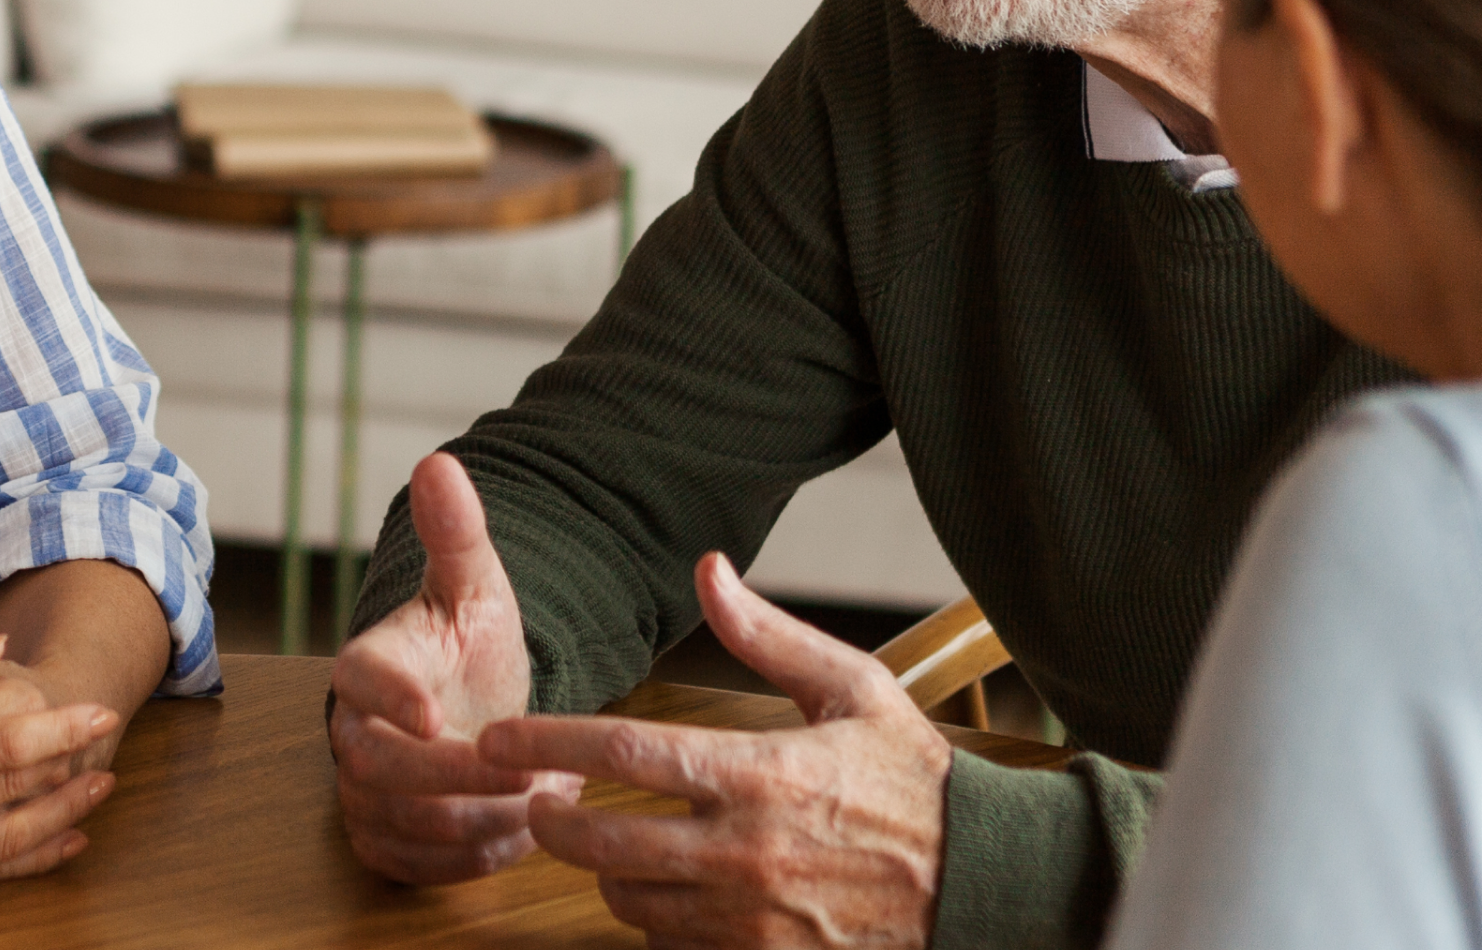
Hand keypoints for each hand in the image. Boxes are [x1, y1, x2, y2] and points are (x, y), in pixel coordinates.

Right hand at [0, 628, 119, 885]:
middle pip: (12, 794)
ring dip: (59, 818)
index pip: (0, 745)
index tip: (98, 711)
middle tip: (110, 741)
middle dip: (69, 769)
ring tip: (98, 791)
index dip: (59, 730)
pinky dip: (23, 859)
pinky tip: (56, 843)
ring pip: (3, 842)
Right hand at [329, 452, 574, 884]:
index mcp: (366, 663)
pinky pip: (413, 866)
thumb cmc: (470, 643)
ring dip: (479, 820)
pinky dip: (470, 860)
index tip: (437, 716)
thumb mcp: (476, 584)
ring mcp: (361, 790)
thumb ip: (457, 532)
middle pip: (377, 768)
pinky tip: (519, 833)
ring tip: (544, 797)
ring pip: (401, 823)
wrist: (475, 703)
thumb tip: (439, 462)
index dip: (390, 700)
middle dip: (459, 778)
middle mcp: (351, 731)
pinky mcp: (382, 839)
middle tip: (534, 773)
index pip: (356, 680)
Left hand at [477, 553, 952, 949]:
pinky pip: (678, 948)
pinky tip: (666, 893)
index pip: (627, 751)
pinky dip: (657, 923)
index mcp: (763, 773)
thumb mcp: (853, 688)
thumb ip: (769, 635)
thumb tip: (709, 569)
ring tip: (605, 846)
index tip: (495, 740)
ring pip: (634, 904)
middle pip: (606, 843)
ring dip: (606, 875)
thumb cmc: (916, 778)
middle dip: (552, 825)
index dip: (547, 743)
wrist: (986, 880)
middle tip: (531, 804)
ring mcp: (757, 919)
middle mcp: (750, 852)